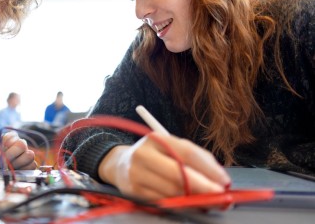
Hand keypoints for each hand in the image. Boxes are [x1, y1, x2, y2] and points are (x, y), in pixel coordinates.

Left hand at [0, 131, 36, 169]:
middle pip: (22, 145)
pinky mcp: (30, 165)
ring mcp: (26, 154)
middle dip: (10, 156)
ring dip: (17, 164)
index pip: (11, 137)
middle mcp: (20, 144)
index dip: (4, 147)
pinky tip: (14, 173)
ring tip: (7, 169)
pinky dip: (23, 170)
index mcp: (10, 138)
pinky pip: (32, 166)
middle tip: (0, 164)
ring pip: (29, 155)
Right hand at [98, 132, 230, 199]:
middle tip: (220, 197)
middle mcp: (144, 155)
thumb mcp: (171, 148)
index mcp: (157, 139)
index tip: (224, 180)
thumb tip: (220, 178)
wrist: (121, 164)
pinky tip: (190, 204)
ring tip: (208, 202)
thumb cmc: (155, 156)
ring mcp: (137, 174)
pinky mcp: (134, 191)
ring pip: (172, 191)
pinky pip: (163, 202)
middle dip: (203, 187)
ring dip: (194, 200)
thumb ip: (195, 158)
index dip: (208, 168)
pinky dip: (180, 205)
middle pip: (178, 173)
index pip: (186, 152)